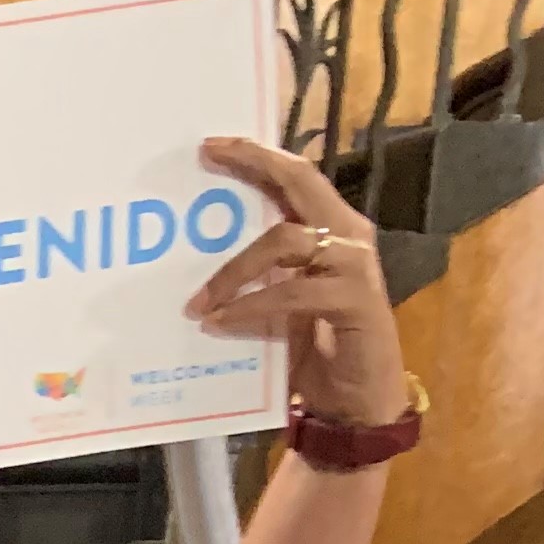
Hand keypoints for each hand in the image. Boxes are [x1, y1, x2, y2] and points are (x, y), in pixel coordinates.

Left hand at [192, 138, 410, 425]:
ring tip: (197, 303)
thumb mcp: (274, 305)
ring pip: (288, 238)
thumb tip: (187, 267)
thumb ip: (252, 277)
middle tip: (211, 157)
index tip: (211, 145)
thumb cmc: (314, 348)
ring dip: (234, 269)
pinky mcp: (356, 300)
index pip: (294, 179)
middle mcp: (345, 236)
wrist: (356, 399)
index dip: (257, 156)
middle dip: (256, 165)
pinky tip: (220, 322)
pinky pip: (292, 292)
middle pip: (302, 183)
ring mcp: (354, 265)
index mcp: (327, 231)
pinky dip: (250, 306)